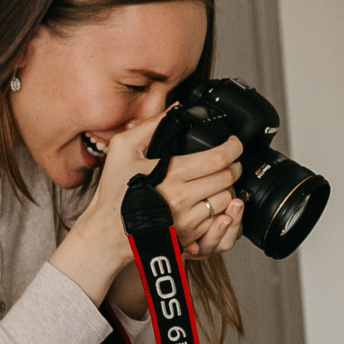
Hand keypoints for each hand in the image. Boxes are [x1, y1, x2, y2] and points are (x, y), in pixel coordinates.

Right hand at [97, 110, 244, 258]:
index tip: (234, 142)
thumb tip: (175, 109)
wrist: (108, 232)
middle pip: (228, 177)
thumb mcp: (123, 149)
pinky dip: (220, 208)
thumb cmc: (115, 191)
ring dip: (228, 187)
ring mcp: (189, 218)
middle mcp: (184, 197)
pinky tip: (208, 200)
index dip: (234, 147)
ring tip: (218, 180)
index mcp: (172, 173)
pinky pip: (218, 219)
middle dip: (234, 165)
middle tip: (230, 160)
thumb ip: (150, 126)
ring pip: (227, 198)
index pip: (218, 158)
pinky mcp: (191, 235)